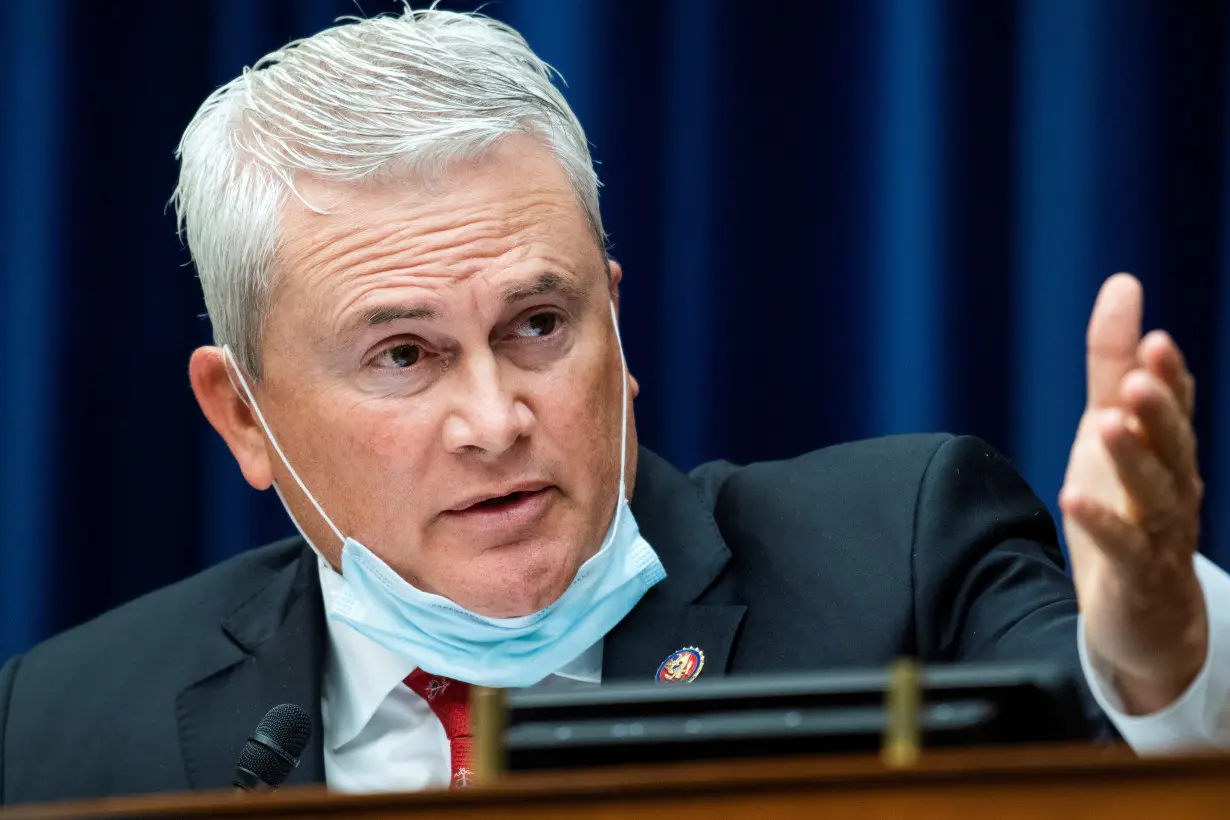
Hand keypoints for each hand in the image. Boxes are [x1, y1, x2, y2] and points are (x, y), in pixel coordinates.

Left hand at [1059, 273, 1206, 714]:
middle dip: (1159, 412)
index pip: (1175, 407)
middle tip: (1139, 380)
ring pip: (1156, 494)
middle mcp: (1175, 488)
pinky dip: (1102, 522)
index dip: (1168, 376)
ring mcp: (1162, 534)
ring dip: (1134, 459)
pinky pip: (1125, 548)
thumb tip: (1123, 283)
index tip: (1153, 340)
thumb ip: (1113, 364)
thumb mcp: (1112, 428)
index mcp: (1169, 450)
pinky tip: (1073, 497)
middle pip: (1174, 446)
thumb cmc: (1129, 507)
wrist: (1147, 614)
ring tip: (1108, 425)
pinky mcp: (1138, 576)